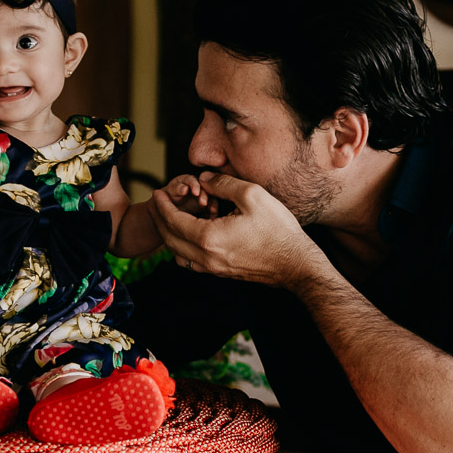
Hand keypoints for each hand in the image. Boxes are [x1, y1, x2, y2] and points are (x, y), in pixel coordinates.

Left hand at [150, 171, 322, 288]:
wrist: (295, 264)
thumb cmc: (277, 230)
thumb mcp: (252, 195)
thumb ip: (223, 183)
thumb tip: (203, 179)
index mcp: (209, 238)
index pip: (173, 221)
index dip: (162, 205)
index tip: (157, 192)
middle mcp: (206, 257)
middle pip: (169, 238)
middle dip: (159, 218)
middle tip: (156, 202)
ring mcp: (213, 268)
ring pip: (177, 253)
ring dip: (169, 234)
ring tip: (170, 216)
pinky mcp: (221, 273)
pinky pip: (190, 261)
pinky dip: (182, 247)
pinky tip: (190, 233)